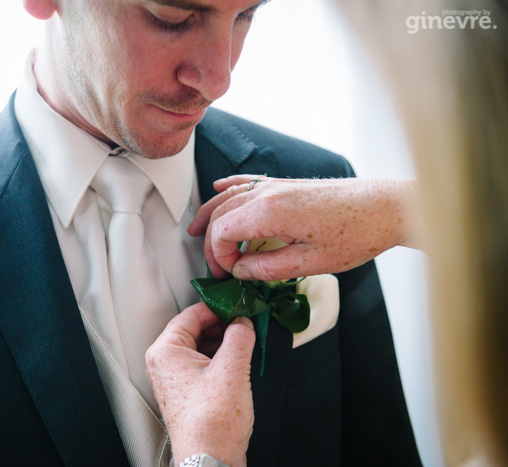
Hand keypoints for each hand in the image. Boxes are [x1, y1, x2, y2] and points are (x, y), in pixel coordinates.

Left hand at [145, 303, 255, 466]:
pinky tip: (238, 363)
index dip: (218, 307)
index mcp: (165, 351)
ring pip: (201, 346)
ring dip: (224, 343)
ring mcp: (174, 378)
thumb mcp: (232, 369)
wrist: (210, 459)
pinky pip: (203, 364)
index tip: (238, 305)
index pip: (191, 314)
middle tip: (245, 324)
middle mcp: (164, 363)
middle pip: (195, 329)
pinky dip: (221, 359)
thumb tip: (243, 321)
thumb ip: (240, 336)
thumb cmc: (211, 424)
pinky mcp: (186, 391)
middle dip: (223, 326)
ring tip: (245, 345)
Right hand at [188, 175, 415, 280]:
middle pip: (222, 213)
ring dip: (211, 214)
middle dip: (212, 241)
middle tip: (217, 267)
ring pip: (230, 195)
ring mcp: (278, 186)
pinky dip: (230, 187)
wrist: (387, 207)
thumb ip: (268, 268)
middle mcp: (269, 193)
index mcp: (271, 211)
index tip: (229, 275)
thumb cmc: (357, 233)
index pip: (223, 231)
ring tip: (196, 230)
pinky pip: (248, 182)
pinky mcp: (288, 185)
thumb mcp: (312, 262)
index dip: (219, 256)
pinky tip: (219, 187)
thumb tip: (241, 271)